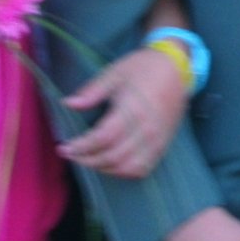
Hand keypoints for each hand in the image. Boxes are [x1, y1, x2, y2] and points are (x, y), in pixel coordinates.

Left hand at [59, 46, 188, 178]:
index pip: (103, 138)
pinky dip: (122, 172)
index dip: (82, 146)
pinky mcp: (162, 145)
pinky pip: (142, 169)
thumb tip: (67, 104)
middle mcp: (146, 129)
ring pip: (127, 168)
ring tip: (87, 159)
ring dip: (103, 168)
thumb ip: (91, 91)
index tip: (64, 147)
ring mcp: (156, 140)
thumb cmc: (142, 68)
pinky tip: (109, 164)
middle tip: (70, 154)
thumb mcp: (114, 73)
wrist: (175, 69)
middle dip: (87, 160)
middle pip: (113, 156)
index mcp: (132, 109)